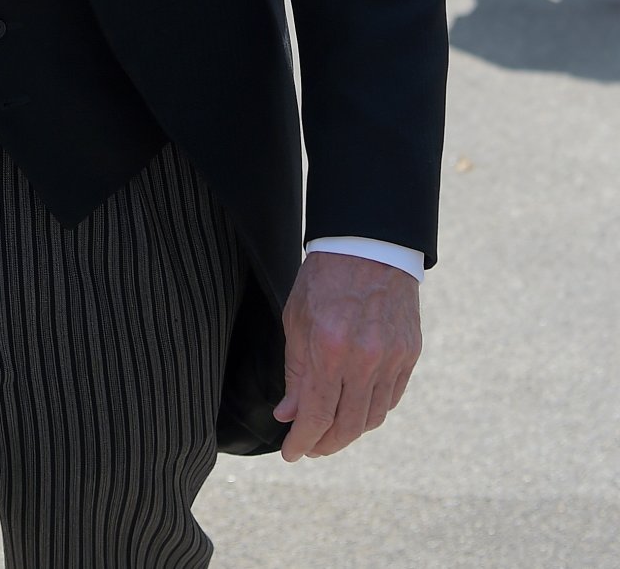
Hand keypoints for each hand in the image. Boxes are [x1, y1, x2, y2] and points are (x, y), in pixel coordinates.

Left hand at [274, 252, 420, 461]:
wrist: (368, 244)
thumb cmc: (324, 278)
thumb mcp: (296, 319)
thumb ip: (295, 372)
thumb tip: (289, 416)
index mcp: (329, 348)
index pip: (316, 414)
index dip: (302, 441)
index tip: (291, 453)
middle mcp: (365, 358)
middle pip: (348, 426)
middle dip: (325, 444)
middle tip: (310, 447)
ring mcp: (392, 358)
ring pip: (372, 417)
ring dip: (350, 432)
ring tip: (331, 430)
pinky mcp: (410, 354)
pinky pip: (391, 398)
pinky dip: (372, 411)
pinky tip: (356, 408)